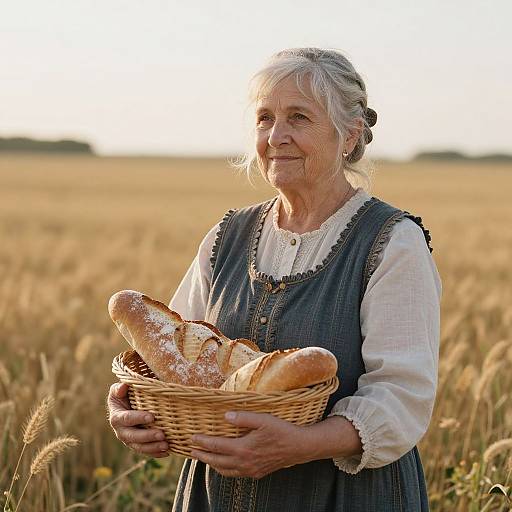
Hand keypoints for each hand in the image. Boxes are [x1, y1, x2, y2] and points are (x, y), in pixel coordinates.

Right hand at [107, 383, 168, 457]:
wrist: (126, 407)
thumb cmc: (125, 395)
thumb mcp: (119, 391)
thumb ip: (120, 389)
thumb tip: (124, 386)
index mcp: (117, 417)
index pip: (127, 419)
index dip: (138, 418)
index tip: (152, 417)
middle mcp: (121, 431)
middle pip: (133, 436)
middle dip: (147, 437)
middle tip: (162, 435)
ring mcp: (129, 440)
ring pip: (139, 447)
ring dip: (153, 448)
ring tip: (166, 446)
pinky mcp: (137, 446)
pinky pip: (146, 452)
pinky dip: (156, 453)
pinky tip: (167, 452)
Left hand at [190, 411, 309, 478]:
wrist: (299, 447)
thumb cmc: (282, 430)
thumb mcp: (263, 419)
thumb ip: (243, 418)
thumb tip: (225, 416)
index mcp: (243, 448)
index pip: (217, 446)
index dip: (203, 442)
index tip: (193, 438)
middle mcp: (244, 462)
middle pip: (217, 461)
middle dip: (203, 456)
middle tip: (191, 451)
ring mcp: (251, 470)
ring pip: (225, 470)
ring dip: (212, 464)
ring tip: (204, 458)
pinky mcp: (257, 473)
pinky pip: (235, 474)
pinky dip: (225, 470)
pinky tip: (225, 464)